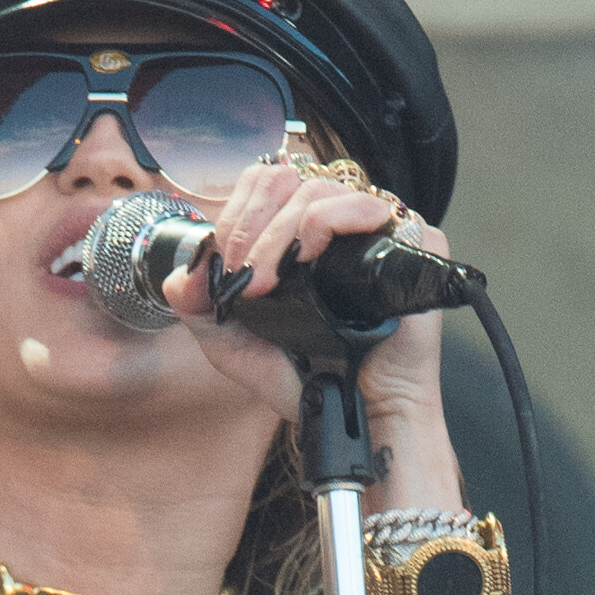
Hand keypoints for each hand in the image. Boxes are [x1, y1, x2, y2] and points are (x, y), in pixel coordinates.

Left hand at [160, 151, 452, 425]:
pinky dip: (329, 224)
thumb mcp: (232, 342)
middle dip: (250, 227)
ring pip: (318, 192)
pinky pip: (370, 206)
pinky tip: (309, 263)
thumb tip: (180, 274)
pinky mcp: (413, 242)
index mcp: (300, 233)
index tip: (225, 266)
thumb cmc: (304, 377)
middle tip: (243, 277)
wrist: (352, 414)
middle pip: (287, 180)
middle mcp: (339, 224)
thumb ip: (197, 305)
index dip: (236, 213)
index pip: (263, 184)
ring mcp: (377, 230)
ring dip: (279, 235)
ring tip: (267, 283)